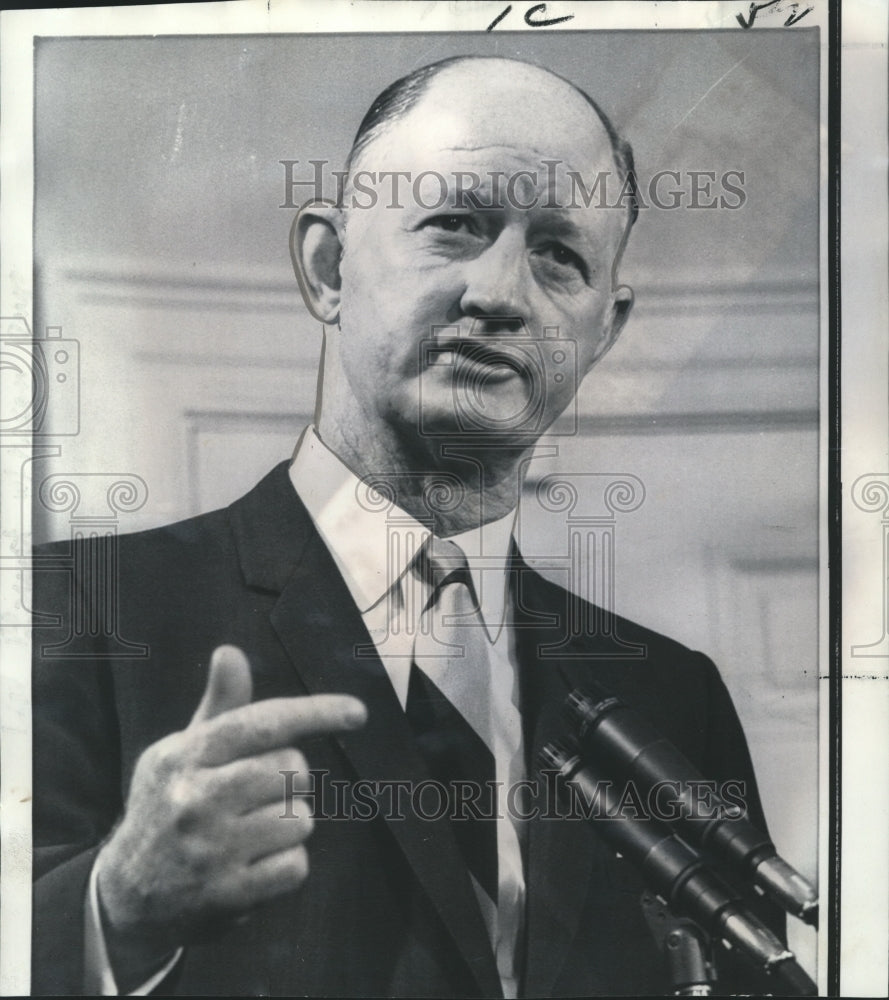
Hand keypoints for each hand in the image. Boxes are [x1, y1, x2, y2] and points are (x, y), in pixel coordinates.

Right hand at [95, 645, 365, 981]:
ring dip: (290, 824)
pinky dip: (287, 865)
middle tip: (260, 795)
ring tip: (252, 833)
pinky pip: (296, 866)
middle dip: (292, 779)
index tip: (358, 712)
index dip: (315, 713)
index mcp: (185, 755)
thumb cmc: (170, 805)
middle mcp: (193, 798)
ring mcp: (209, 849)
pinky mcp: (226, 895)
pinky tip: (255, 866)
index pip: (262, 723)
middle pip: (293, 769)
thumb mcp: (184, 752)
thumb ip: (220, 707)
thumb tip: (230, 652)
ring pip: (302, 819)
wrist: (127, 894)